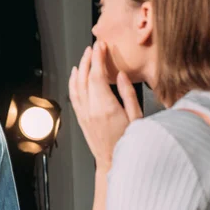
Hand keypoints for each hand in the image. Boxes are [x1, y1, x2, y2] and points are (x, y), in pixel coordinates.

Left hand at [68, 41, 142, 171]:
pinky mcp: (81, 118)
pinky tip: (75, 74)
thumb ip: (128, 95)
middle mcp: (91, 109)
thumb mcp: (137, 118)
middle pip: (85, 78)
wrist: (113, 163)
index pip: (98, 76)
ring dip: (80, 68)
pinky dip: (73, 82)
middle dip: (89, 59)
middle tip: (94, 47)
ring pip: (77, 85)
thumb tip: (120, 76)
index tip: (101, 47)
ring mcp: (84, 114)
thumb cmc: (129, 143)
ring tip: (85, 56)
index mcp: (106, 108)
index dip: (98, 59)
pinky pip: (73, 96)